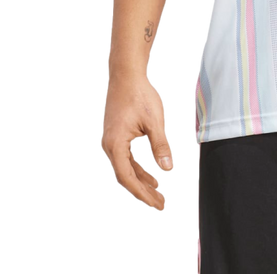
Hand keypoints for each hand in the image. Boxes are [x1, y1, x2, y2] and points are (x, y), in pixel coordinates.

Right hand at [99, 73, 174, 211]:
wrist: (126, 72)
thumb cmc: (141, 94)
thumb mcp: (155, 121)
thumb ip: (161, 146)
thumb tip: (168, 170)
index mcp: (114, 145)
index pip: (127, 178)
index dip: (143, 194)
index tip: (158, 205)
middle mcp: (108, 146)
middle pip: (125, 177)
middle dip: (144, 192)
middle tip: (162, 206)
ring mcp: (110, 140)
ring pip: (126, 168)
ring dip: (143, 181)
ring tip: (161, 192)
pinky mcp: (116, 134)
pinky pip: (127, 158)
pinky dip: (140, 168)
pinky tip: (154, 173)